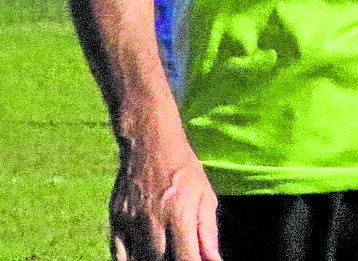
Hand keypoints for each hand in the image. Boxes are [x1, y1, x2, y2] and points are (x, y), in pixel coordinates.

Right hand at [109, 134, 221, 260]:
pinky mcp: (116, 221)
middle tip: (180, 252)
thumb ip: (208, 232)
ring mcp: (131, 222)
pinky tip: (143, 255)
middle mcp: (154, 222)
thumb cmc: (183, 168)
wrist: (149, 141)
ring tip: (164, 251)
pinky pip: (120, 257)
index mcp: (180, 215)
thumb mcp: (204, 194)